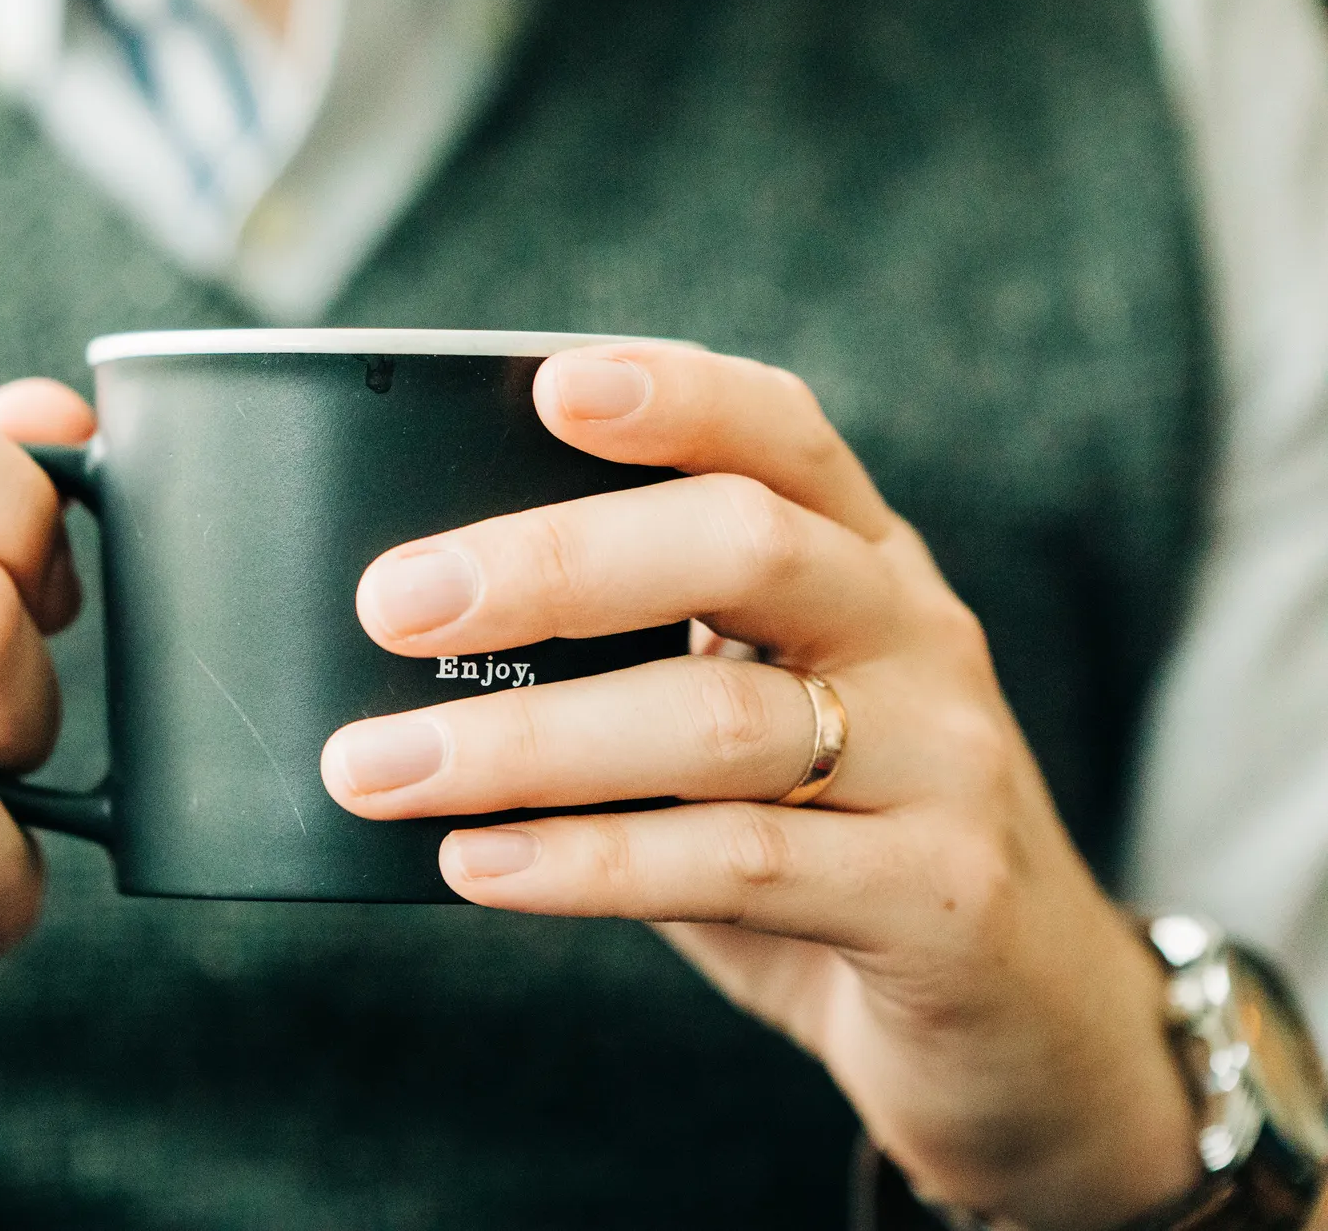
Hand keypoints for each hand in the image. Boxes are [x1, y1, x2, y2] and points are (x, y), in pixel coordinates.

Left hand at [321, 342, 1199, 1229]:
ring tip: (378, 768)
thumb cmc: (838, 847)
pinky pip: (738, 863)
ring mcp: (942, 761)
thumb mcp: (751, 728)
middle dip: (552, 563)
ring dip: (523, 743)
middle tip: (393, 603)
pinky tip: (476, 866)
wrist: (1029, 1023)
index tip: (546, 384)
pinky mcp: (940, 896)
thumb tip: (407, 660)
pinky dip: (589, 862)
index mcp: (862, 561)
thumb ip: (631, 675)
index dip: (674, 396)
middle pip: (742, 545)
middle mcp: (914, 632)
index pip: (780, 433)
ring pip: (718, 720)